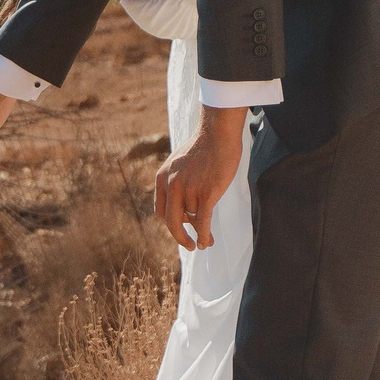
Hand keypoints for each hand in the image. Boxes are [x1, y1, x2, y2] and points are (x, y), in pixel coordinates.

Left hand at [155, 107, 246, 248]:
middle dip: (179, 237)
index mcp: (162, 178)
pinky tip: (206, 243)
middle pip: (172, 222)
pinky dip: (204, 235)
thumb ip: (176, 183)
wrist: (218, 134)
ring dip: (201, 231)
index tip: (181, 228)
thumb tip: (184, 208)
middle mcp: (172, 185)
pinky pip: (203, 222)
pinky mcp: (206, 194)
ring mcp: (188, 190)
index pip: (161, 211)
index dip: (171, 222)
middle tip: (188, 245)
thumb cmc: (203, 148)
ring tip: (208, 239)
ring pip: (194, 218)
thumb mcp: (180, 164)